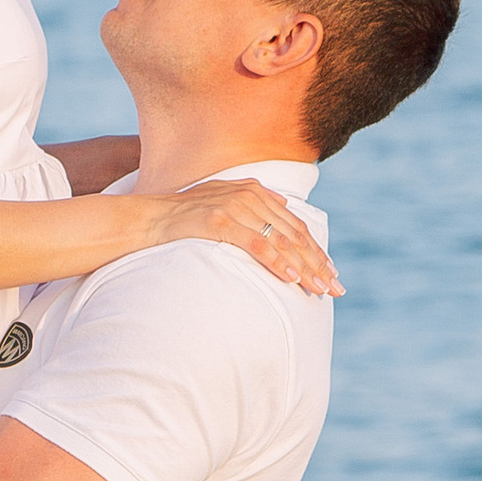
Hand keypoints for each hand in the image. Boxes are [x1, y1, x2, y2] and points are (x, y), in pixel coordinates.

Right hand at [150, 181, 343, 296]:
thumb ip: (252, 203)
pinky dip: (277, 262)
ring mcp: (235, 207)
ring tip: (320, 289)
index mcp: (254, 192)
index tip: (331, 273)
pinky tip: (292, 278)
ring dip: (304, 267)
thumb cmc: (181, 219)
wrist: (145, 220)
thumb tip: (282, 207)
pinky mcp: (219, 221)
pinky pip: (257, 244)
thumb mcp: (221, 204)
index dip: (315, 250)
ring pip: (280, 241)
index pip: (294, 226)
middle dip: (317, 263)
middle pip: (293, 234)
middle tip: (336, 288)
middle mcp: (249, 196)